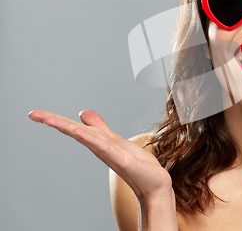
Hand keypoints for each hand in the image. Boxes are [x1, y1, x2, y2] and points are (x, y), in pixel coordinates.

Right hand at [28, 110, 171, 200]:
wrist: (154, 183)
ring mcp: (110, 154)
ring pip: (86, 138)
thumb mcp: (115, 140)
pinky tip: (80, 131)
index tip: (35, 113)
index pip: (74, 128)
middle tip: (34, 114)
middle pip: (75, 131)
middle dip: (55, 122)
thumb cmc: (136, 163)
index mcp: (98, 142)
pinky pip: (105, 147)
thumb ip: (99, 128)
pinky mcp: (123, 159)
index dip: (55, 120)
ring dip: (69, 128)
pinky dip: (92, 139)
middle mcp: (100, 148)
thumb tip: (82, 113)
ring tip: (50, 120)